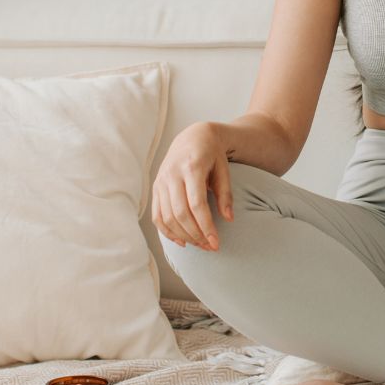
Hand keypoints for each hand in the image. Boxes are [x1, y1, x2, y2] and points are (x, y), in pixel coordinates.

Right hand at [151, 122, 233, 250]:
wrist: (193, 137)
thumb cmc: (212, 154)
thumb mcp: (224, 169)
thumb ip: (225, 194)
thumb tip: (229, 219)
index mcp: (191, 167)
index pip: (196, 203)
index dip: (206, 225)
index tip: (216, 242)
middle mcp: (172, 174)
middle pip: (180, 213)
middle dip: (196, 234)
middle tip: (210, 247)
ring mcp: (161, 181)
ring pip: (167, 216)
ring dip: (184, 235)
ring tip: (201, 245)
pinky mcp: (155, 188)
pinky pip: (157, 215)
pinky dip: (167, 231)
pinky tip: (182, 241)